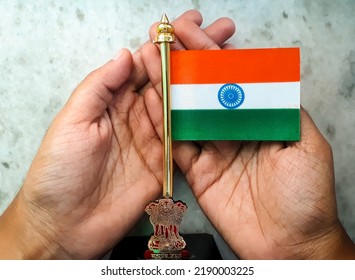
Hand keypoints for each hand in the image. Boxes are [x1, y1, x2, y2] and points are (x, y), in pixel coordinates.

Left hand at [0, 10, 234, 259]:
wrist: (66, 224)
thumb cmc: (59, 171)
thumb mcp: (73, 121)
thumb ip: (99, 87)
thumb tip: (127, 54)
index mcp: (112, 102)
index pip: (143, 66)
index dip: (165, 45)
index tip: (189, 25)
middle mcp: (136, 116)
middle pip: (169, 81)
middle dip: (194, 58)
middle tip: (220, 34)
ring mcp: (154, 139)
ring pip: (182, 106)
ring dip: (204, 85)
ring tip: (227, 62)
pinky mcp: (166, 164)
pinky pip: (187, 138)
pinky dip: (204, 121)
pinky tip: (220, 104)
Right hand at [143, 24, 354, 258]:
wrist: (290, 244)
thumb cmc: (307, 197)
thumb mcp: (305, 145)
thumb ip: (281, 110)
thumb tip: (261, 77)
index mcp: (259, 121)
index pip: (232, 80)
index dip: (212, 55)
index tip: (192, 34)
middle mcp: (233, 131)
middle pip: (204, 92)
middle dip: (184, 64)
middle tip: (163, 40)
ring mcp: (214, 150)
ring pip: (186, 114)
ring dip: (168, 87)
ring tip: (150, 62)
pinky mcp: (198, 172)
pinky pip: (177, 145)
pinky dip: (163, 124)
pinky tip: (151, 100)